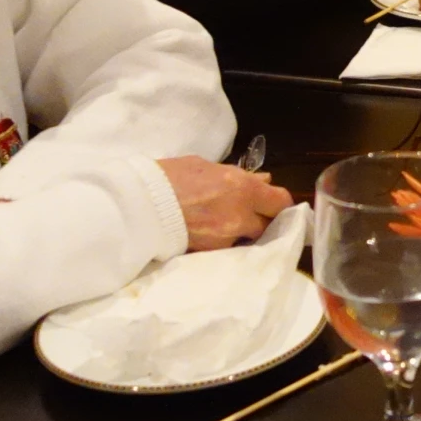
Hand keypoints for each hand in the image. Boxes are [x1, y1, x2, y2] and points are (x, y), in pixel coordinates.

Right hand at [158, 156, 292, 250]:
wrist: (139, 203)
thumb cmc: (171, 177)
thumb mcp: (208, 167)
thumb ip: (239, 176)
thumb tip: (262, 180)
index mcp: (243, 188)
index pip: (281, 202)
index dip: (280, 203)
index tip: (274, 202)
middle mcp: (240, 216)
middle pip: (268, 225)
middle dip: (263, 220)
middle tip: (251, 212)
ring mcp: (226, 238)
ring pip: (248, 239)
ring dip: (243, 232)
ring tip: (227, 222)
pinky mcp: (211, 253)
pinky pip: (228, 247)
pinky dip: (224, 241)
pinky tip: (212, 231)